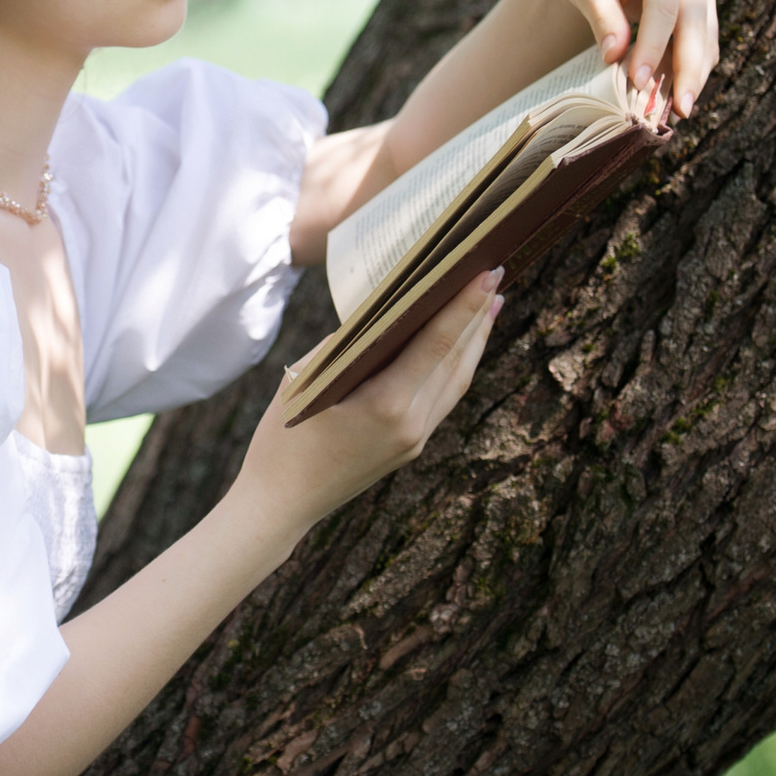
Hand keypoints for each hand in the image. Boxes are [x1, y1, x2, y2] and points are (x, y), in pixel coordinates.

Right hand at [231, 269, 504, 536]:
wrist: (280, 503)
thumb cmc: (284, 437)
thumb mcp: (307, 379)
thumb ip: (349, 344)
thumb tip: (384, 313)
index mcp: (386, 405)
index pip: (436, 343)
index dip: (465, 305)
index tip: (488, 272)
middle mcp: (411, 424)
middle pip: (456, 360)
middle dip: (477, 315)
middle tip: (494, 272)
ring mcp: (415, 440)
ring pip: (457, 381)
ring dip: (474, 341)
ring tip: (489, 303)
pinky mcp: (411, 447)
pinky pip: (443, 398)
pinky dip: (455, 366)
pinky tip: (460, 346)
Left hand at [533, 0, 720, 115]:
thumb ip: (602, 17)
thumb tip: (614, 57)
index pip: (666, 5)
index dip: (653, 46)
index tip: (638, 82)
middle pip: (695, 22)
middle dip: (688, 68)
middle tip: (679, 110)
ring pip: (705, 36)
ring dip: (693, 75)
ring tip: (678, 112)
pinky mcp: (704, 4)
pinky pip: (703, 42)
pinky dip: (690, 69)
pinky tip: (677, 98)